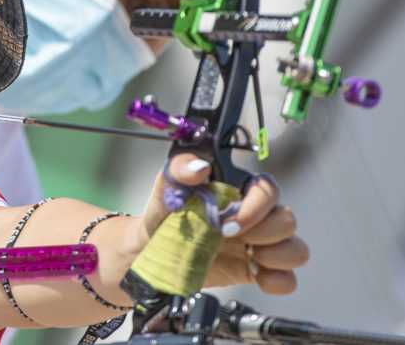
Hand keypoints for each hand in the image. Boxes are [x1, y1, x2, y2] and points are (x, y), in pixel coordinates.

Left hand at [137, 154, 308, 294]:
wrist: (151, 249)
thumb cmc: (165, 213)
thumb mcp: (167, 185)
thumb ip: (181, 168)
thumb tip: (200, 167)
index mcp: (239, 191)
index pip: (268, 190)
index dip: (256, 208)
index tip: (228, 223)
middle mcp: (255, 216)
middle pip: (287, 220)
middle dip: (264, 233)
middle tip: (230, 238)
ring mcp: (259, 245)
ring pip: (296, 249)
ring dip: (276, 256)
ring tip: (247, 257)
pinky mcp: (256, 271)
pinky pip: (287, 279)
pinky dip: (278, 281)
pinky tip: (255, 276)